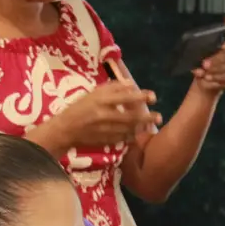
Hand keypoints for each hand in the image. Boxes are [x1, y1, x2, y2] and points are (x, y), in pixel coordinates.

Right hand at [40, 82, 161, 154]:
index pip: (125, 97)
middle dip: (147, 116)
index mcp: (100, 100)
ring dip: (142, 127)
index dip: (141, 97)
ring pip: (128, 128)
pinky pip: (122, 138)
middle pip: (130, 116)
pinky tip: (137, 133)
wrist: (65, 129)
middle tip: (159, 116)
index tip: (153, 97)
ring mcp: (104, 129)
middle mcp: (103, 114)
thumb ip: (111, 88)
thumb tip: (131, 85)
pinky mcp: (104, 140)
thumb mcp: (93, 93)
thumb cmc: (79, 108)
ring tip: (152, 124)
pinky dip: (131, 135)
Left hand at [192, 17, 224, 94]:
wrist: (206, 82)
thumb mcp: (199, 56)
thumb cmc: (202, 65)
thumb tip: (198, 63)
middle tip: (205, 64)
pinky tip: (208, 78)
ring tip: (204, 73)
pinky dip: (215, 78)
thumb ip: (199, 55)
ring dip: (214, 70)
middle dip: (217, 59)